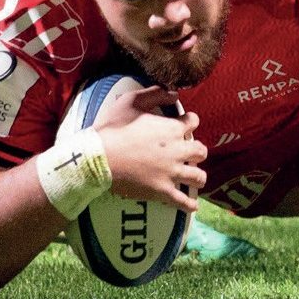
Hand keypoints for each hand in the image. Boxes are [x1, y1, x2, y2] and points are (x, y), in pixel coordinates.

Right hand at [93, 87, 207, 212]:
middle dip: (197, 150)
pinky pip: (182, 201)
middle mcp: (178, 151)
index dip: (190, 121)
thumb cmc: (113, 128)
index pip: (194, 122)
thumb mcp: (132, 100)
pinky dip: (189, 204)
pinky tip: (193, 206)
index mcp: (172, 129)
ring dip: (197, 176)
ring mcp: (171, 172)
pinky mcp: (162, 191)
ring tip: (194, 177)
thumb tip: (175, 93)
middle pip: (201, 151)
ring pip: (197, 176)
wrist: (98, 157)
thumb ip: (156, 93)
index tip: (185, 124)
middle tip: (190, 153)